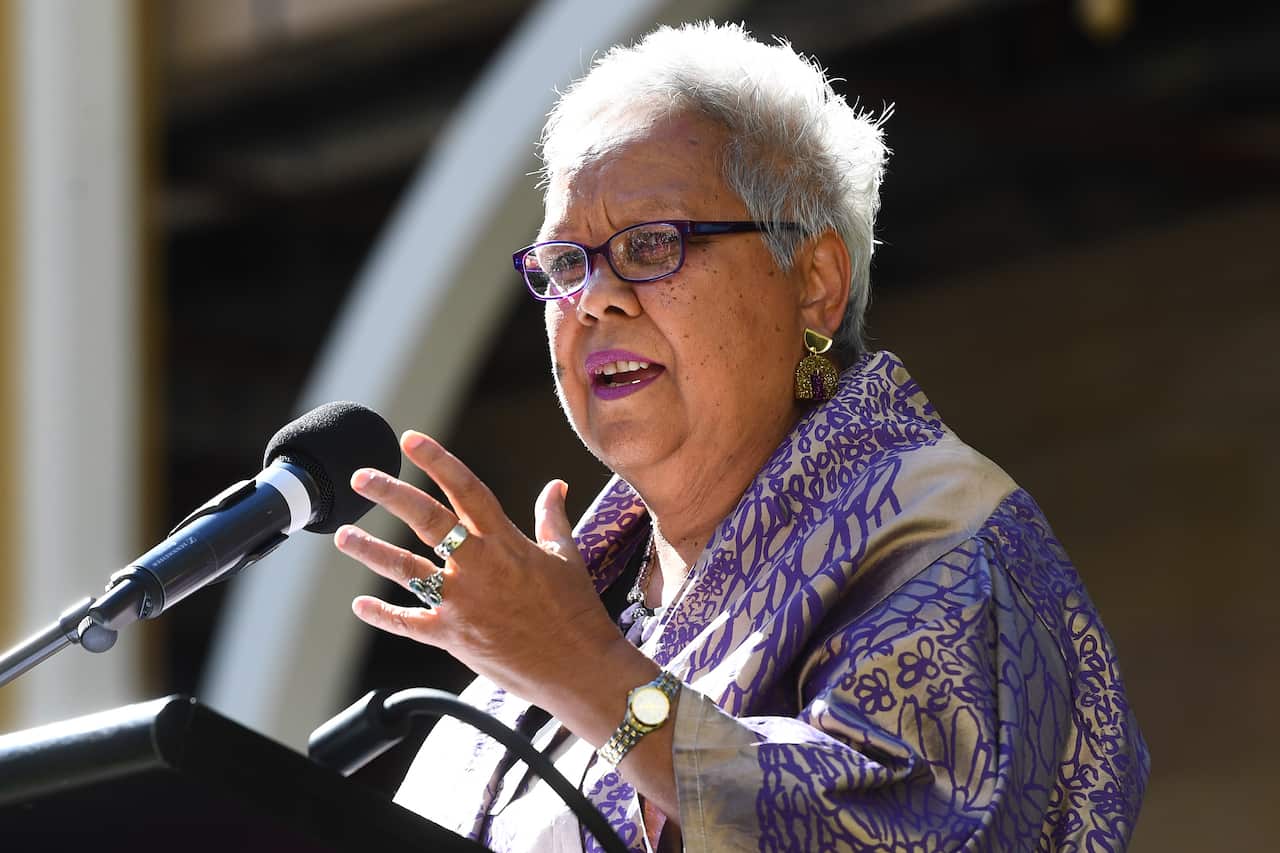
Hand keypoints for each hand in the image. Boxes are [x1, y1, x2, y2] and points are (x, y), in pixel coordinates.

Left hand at [333, 430, 632, 709]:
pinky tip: (360, 606)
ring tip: (343, 535)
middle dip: (391, 494)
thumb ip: (552, 517)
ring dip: (371, 550)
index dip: (438, 461)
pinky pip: (409, 624)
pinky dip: (382, 615)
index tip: (412, 440)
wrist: (578, 667)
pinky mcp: (453, 637)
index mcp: (505, 541)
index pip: (466, 489)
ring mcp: (462, 603)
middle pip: (426, 520)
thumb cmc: (576, 610)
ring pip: (406, 570)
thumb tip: (556, 485)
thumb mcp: (566, 556)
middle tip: (362, 477)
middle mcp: (478, 566)